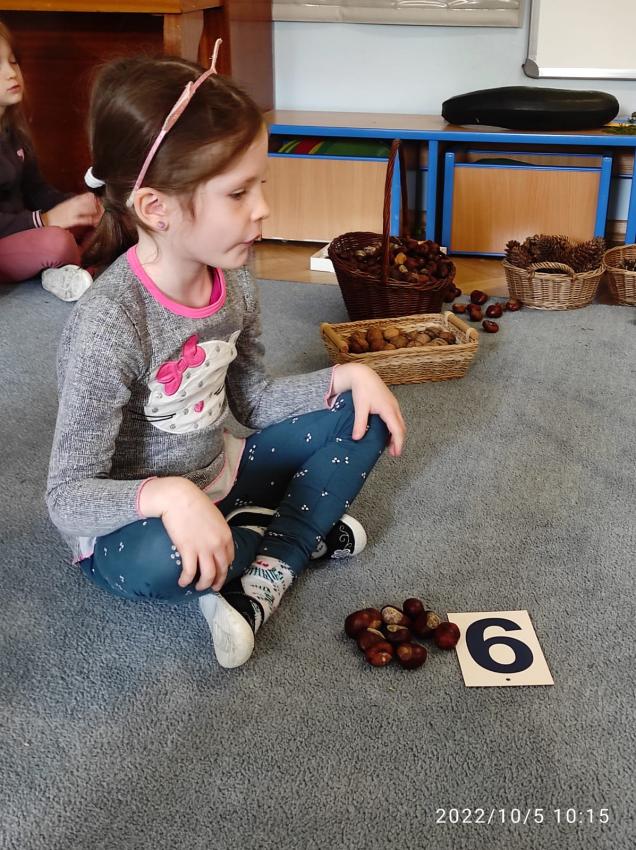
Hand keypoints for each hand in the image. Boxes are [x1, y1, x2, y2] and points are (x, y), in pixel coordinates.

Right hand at [42, 193, 101, 228]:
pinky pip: (85, 219)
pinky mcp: (72, 220)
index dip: (97, 199)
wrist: (46, 220)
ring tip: (101, 217)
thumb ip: (78, 203)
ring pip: (90, 209)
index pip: (89, 195)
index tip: (101, 204)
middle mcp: (74, 204)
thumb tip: (89, 203)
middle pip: (91, 200)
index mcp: (74, 200)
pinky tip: (96, 223)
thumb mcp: (68, 205)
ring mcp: (73, 211)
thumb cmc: (58, 214)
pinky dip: (91, 221)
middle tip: (104, 211)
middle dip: (100, 206)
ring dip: (97, 213)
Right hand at [138, 477, 234, 591]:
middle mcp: (218, 544)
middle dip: (218, 581)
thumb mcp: (213, 516)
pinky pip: (190, 572)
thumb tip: (212, 537)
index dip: (225, 567)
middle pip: (222, 569)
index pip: (230, 557)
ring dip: (203, 585)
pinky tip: (182, 582)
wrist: (179, 498)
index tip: (220, 571)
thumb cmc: (194, 502)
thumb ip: (216, 529)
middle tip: (212, 587)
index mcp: (225, 534)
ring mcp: (203, 548)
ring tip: (197, 587)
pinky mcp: (188, 550)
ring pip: (208, 575)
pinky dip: (186, 580)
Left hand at [331, 363, 405, 456]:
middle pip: (401, 428)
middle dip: (399, 441)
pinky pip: (396, 419)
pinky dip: (394, 428)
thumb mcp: (360, 407)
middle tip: (393, 453)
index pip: (397, 430)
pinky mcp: (390, 403)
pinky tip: (386, 433)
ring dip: (396, 435)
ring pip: (400, 423)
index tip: (396, 454)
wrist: (363, 374)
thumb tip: (357, 439)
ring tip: (390, 446)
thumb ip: (359, 423)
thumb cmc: (362, 389)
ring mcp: (394, 405)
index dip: (398, 443)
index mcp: (389, 410)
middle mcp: (394, 408)